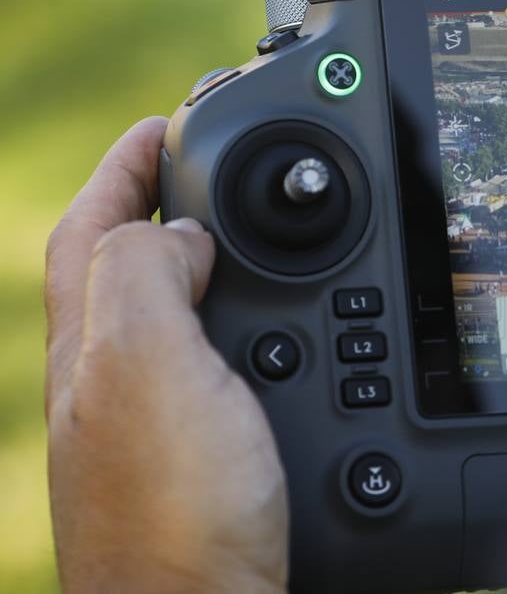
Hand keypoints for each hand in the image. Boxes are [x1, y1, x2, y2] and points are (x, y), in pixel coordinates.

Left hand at [44, 118, 287, 592]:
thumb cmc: (173, 515)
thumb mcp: (145, 365)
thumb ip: (147, 275)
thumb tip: (180, 232)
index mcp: (93, 344)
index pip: (92, 226)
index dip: (127, 164)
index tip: (171, 121)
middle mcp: (113, 381)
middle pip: (126, 263)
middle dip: (166, 203)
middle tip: (219, 170)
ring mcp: (157, 424)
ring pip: (180, 313)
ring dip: (218, 263)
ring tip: (264, 240)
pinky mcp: (205, 461)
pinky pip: (222, 365)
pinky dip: (252, 330)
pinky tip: (284, 344)